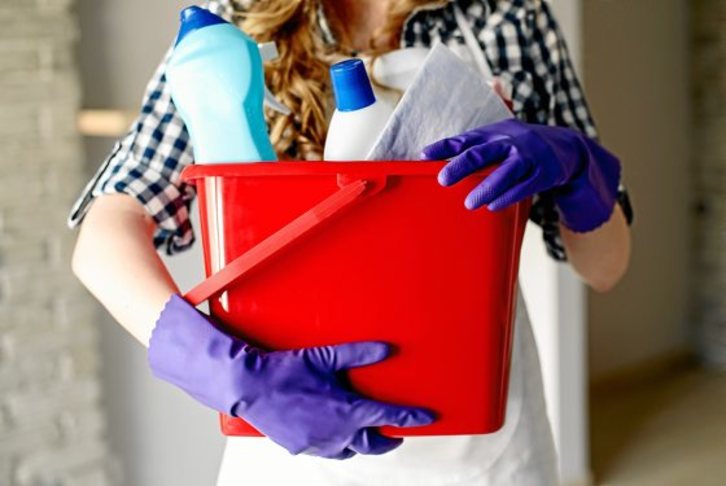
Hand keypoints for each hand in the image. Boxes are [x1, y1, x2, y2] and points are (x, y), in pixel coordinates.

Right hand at [148, 295, 434, 459]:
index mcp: (346, 411)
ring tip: (364, 432)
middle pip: (372, 444)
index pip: (387, 417)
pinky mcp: (300, 447)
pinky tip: (332, 433)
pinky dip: (335, 444)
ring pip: (349, 451)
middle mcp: (335, 432)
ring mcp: (317, 443)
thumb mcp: (324, 357)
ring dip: (360, 443)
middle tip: (396, 433)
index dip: (411, 418)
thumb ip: (358, 354)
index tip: (425, 418)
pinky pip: (326, 450)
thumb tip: (386, 349)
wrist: (247, 387)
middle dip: (387, 440)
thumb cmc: (283, 371)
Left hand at [422, 119, 620, 232]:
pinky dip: (509, 197)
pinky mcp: (545, 173)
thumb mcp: (499, 138)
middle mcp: (511, 141)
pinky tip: (493, 206)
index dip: (444, 147)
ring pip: (506, 172)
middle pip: (483, 153)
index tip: (424, 156)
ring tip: (470, 203)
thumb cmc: (520, 146)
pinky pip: (525, 187)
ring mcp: (529, 157)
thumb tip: (435, 155)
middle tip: (443, 179)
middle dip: (462, 165)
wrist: (565, 147)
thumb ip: (472, 146)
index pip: (465, 139)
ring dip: (487, 188)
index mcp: (494, 132)